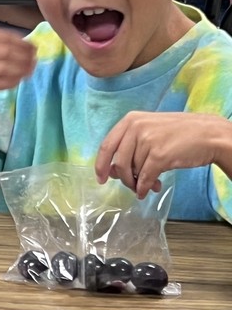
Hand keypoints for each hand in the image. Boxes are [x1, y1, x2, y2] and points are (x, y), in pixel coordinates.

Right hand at [0, 24, 35, 102]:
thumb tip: (23, 43)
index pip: (5, 38)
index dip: (24, 44)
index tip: (34, 48)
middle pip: (7, 53)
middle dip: (25, 58)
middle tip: (34, 61)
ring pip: (3, 69)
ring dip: (21, 71)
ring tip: (29, 71)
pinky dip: (10, 82)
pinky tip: (17, 80)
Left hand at [95, 111, 230, 198]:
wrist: (208, 134)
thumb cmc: (179, 134)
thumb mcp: (150, 130)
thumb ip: (130, 146)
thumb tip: (112, 171)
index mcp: (130, 120)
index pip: (107, 146)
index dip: (101, 165)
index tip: (101, 179)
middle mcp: (136, 127)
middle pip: (118, 162)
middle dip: (123, 179)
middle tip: (132, 185)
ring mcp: (148, 140)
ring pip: (132, 172)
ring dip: (138, 183)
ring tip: (150, 184)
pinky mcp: (159, 155)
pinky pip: (145, 178)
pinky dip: (145, 188)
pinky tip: (151, 189)